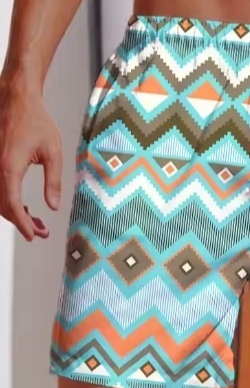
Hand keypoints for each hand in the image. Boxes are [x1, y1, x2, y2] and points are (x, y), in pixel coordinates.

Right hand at [0, 75, 61, 240]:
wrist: (17, 99)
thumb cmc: (36, 122)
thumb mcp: (53, 153)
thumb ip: (53, 182)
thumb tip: (53, 207)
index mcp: (9, 166)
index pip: (12, 204)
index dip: (23, 224)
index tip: (34, 235)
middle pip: (3, 206)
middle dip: (22, 222)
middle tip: (41, 232)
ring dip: (16, 213)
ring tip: (37, 222)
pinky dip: (10, 200)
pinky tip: (25, 207)